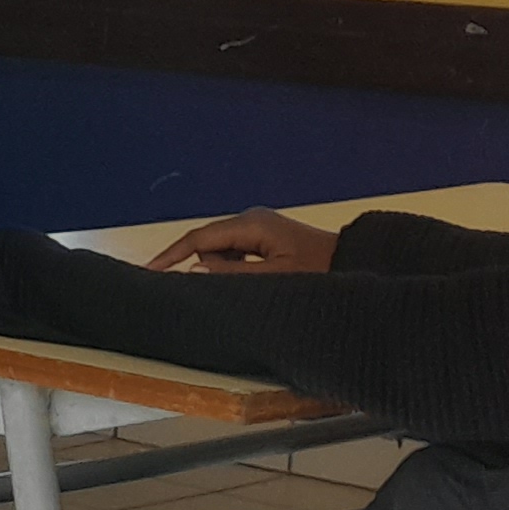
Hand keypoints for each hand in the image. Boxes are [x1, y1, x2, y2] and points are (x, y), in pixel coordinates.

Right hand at [153, 209, 340, 272]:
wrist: (359, 261)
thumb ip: (233, 274)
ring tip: (226, 289)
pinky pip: (237, 253)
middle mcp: (251, 220)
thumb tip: (196, 269)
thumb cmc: (322, 270)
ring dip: (218, 269)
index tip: (149, 271)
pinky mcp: (267, 239)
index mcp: (251, 224)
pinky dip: (232, 268)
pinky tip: (242, 284)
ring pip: (221, 250)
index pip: (198, 238)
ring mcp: (260, 228)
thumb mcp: (277, 277)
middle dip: (195, 264)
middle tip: (182, 287)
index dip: (171, 255)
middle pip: (207, 242)